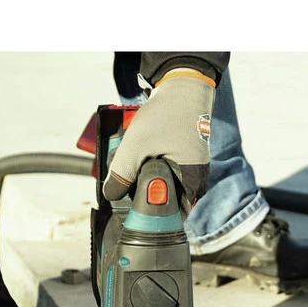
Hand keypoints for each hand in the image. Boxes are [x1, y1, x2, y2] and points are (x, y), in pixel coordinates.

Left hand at [102, 68, 215, 215]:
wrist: (183, 89)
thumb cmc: (166, 115)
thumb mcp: (136, 145)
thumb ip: (121, 173)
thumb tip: (111, 195)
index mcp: (192, 185)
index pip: (169, 217)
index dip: (148, 216)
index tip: (129, 211)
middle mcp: (196, 184)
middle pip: (166, 204)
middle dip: (144, 198)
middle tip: (123, 187)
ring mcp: (192, 174)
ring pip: (164, 189)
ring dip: (145, 183)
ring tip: (129, 169)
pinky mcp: (186, 164)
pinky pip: (167, 176)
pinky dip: (151, 171)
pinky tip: (139, 158)